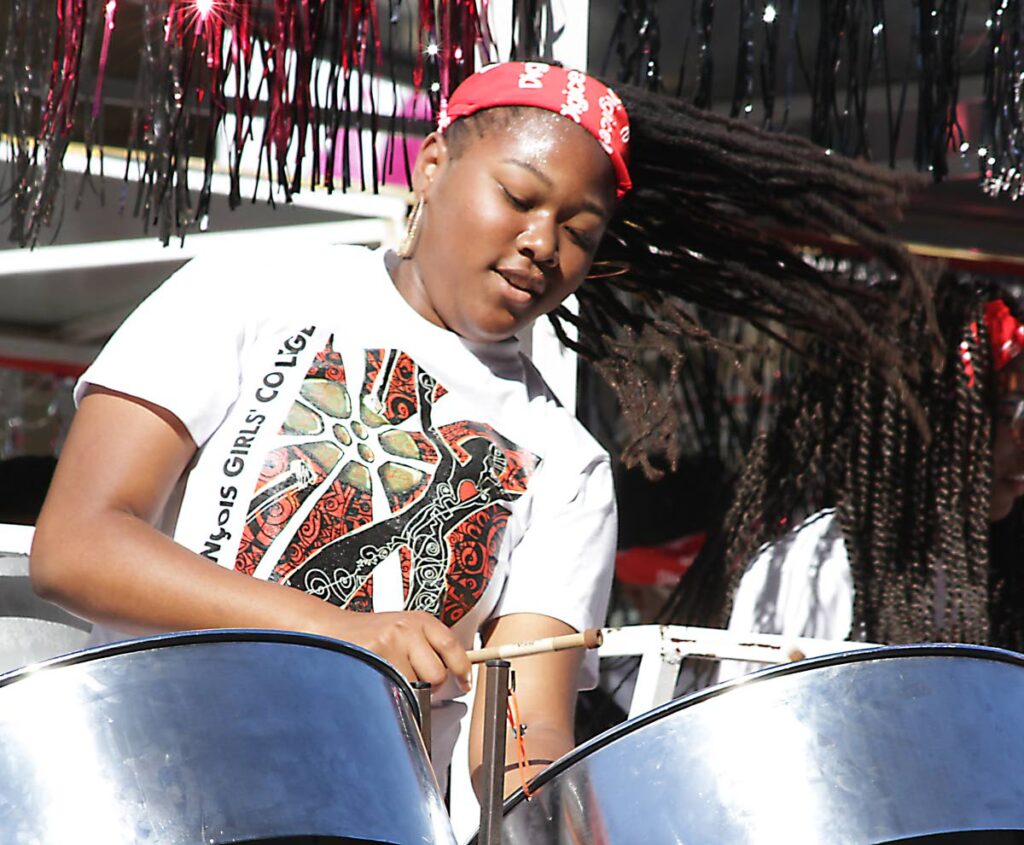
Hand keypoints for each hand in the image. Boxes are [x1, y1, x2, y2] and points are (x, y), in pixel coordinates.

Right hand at [325, 609, 471, 690]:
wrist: (332, 630)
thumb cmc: (371, 635)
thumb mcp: (405, 630)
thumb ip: (429, 647)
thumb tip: (457, 674)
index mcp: (420, 620)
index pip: (451, 646)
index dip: (462, 669)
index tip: (464, 683)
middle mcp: (407, 628)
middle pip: (436, 674)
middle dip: (429, 686)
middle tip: (413, 681)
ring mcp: (389, 642)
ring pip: (414, 686)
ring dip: (405, 689)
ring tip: (389, 675)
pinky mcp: (372, 657)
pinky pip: (393, 689)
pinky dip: (388, 692)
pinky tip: (378, 680)